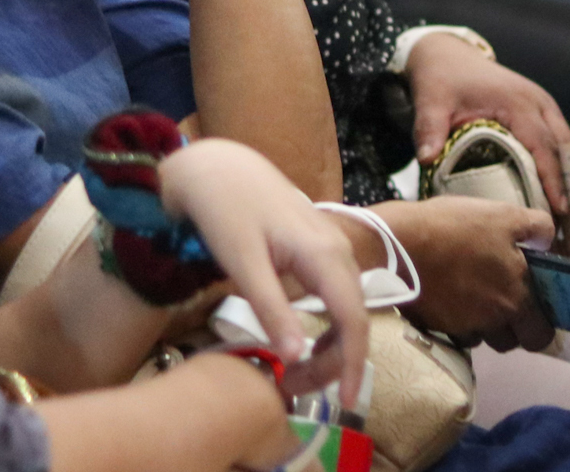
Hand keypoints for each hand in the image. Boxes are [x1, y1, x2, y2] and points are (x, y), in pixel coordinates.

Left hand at [159, 139, 368, 397]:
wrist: (217, 166)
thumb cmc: (225, 210)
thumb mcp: (242, 263)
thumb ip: (271, 309)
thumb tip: (297, 357)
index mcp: (324, 254)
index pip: (353, 319)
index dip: (351, 364)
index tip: (342, 404)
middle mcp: (338, 250)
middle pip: (352, 319)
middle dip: (332, 362)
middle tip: (291, 389)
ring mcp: (331, 247)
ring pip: (346, 308)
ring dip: (328, 346)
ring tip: (292, 373)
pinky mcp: (319, 248)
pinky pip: (335, 294)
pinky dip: (324, 325)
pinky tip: (300, 341)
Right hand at [371, 197, 559, 350]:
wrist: (396, 244)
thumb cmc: (454, 227)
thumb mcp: (502, 215)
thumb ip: (535, 228)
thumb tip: (549, 240)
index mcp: (515, 300)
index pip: (541, 336)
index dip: (539, 323)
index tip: (531, 304)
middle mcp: (491, 322)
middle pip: (509, 341)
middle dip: (508, 326)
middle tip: (499, 296)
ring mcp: (461, 327)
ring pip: (480, 337)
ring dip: (480, 322)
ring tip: (469, 290)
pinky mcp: (435, 326)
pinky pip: (453, 331)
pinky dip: (453, 319)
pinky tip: (446, 293)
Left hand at [404, 35, 569, 212]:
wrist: (449, 55)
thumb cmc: (442, 80)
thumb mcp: (432, 102)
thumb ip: (429, 130)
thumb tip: (426, 160)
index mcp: (517, 102)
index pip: (542, 145)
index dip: (553, 178)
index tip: (561, 210)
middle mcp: (538, 103)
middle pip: (564, 149)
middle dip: (569, 186)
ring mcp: (543, 106)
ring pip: (567, 146)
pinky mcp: (541, 111)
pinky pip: (558, 142)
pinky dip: (561, 168)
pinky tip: (558, 197)